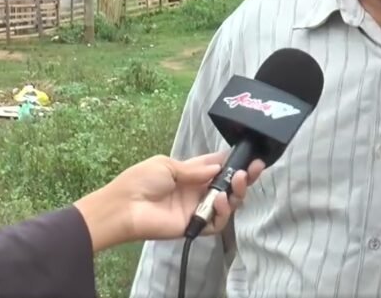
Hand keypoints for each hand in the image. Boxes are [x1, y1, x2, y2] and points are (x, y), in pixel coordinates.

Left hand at [74, 151, 264, 251]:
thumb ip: (195, 168)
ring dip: (237, 191)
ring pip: (228, 203)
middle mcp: (197, 190)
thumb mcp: (167, 165)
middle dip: (243, 176)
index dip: (232, 161)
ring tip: (239, 180)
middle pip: (227, 185)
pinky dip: (223, 210)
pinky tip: (219, 199)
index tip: (248, 154)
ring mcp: (198, 209)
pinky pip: (217, 222)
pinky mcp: (196, 226)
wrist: (125, 207)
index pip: (216, 166)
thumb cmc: (141, 181)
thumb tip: (219, 166)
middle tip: (256, 167)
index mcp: (189, 173)